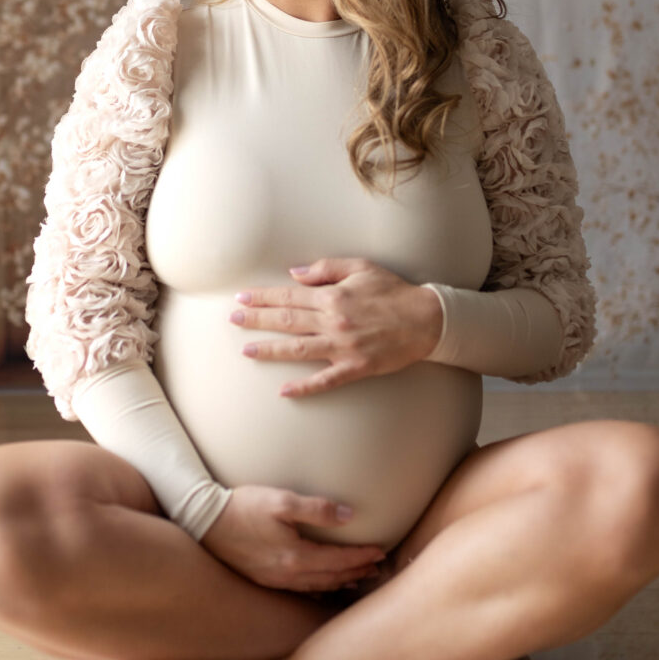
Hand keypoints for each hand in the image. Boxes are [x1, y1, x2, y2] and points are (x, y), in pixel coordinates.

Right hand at [200, 484, 388, 592]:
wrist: (205, 522)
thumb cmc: (242, 507)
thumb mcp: (281, 501)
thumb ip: (317, 509)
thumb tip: (349, 515)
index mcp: (295, 556)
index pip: (339, 559)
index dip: (362, 555)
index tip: (381, 550)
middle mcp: (288, 575)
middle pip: (332, 577)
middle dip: (357, 571)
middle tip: (378, 567)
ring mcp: (275, 580)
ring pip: (318, 586)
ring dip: (341, 581)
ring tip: (358, 577)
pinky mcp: (264, 579)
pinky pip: (301, 589)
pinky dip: (320, 588)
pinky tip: (324, 585)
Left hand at [228, 256, 442, 398]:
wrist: (425, 320)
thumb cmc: (393, 291)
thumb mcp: (361, 268)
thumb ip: (326, 270)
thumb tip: (294, 274)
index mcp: (333, 296)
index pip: (289, 296)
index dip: (263, 297)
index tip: (242, 298)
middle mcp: (334, 322)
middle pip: (287, 321)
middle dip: (257, 320)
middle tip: (233, 320)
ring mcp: (343, 347)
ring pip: (298, 350)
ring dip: (270, 350)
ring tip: (247, 351)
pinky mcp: (355, 367)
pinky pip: (325, 381)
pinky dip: (304, 387)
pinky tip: (283, 391)